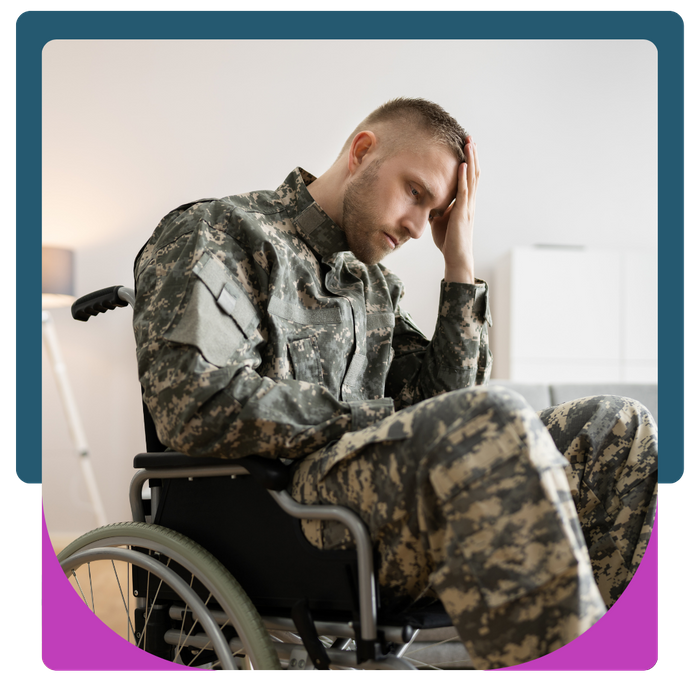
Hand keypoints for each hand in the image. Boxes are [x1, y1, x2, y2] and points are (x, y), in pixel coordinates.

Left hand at [430, 135, 479, 283]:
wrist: (456, 257)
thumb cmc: (448, 241)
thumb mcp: (439, 220)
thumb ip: (437, 209)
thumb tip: (427, 201)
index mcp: (465, 202)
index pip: (469, 177)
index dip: (468, 161)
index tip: (466, 146)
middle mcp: (469, 201)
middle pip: (473, 173)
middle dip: (472, 155)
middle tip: (470, 137)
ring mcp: (467, 206)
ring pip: (471, 178)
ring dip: (470, 160)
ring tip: (469, 144)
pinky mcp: (462, 213)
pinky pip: (464, 192)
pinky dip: (463, 177)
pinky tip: (462, 165)